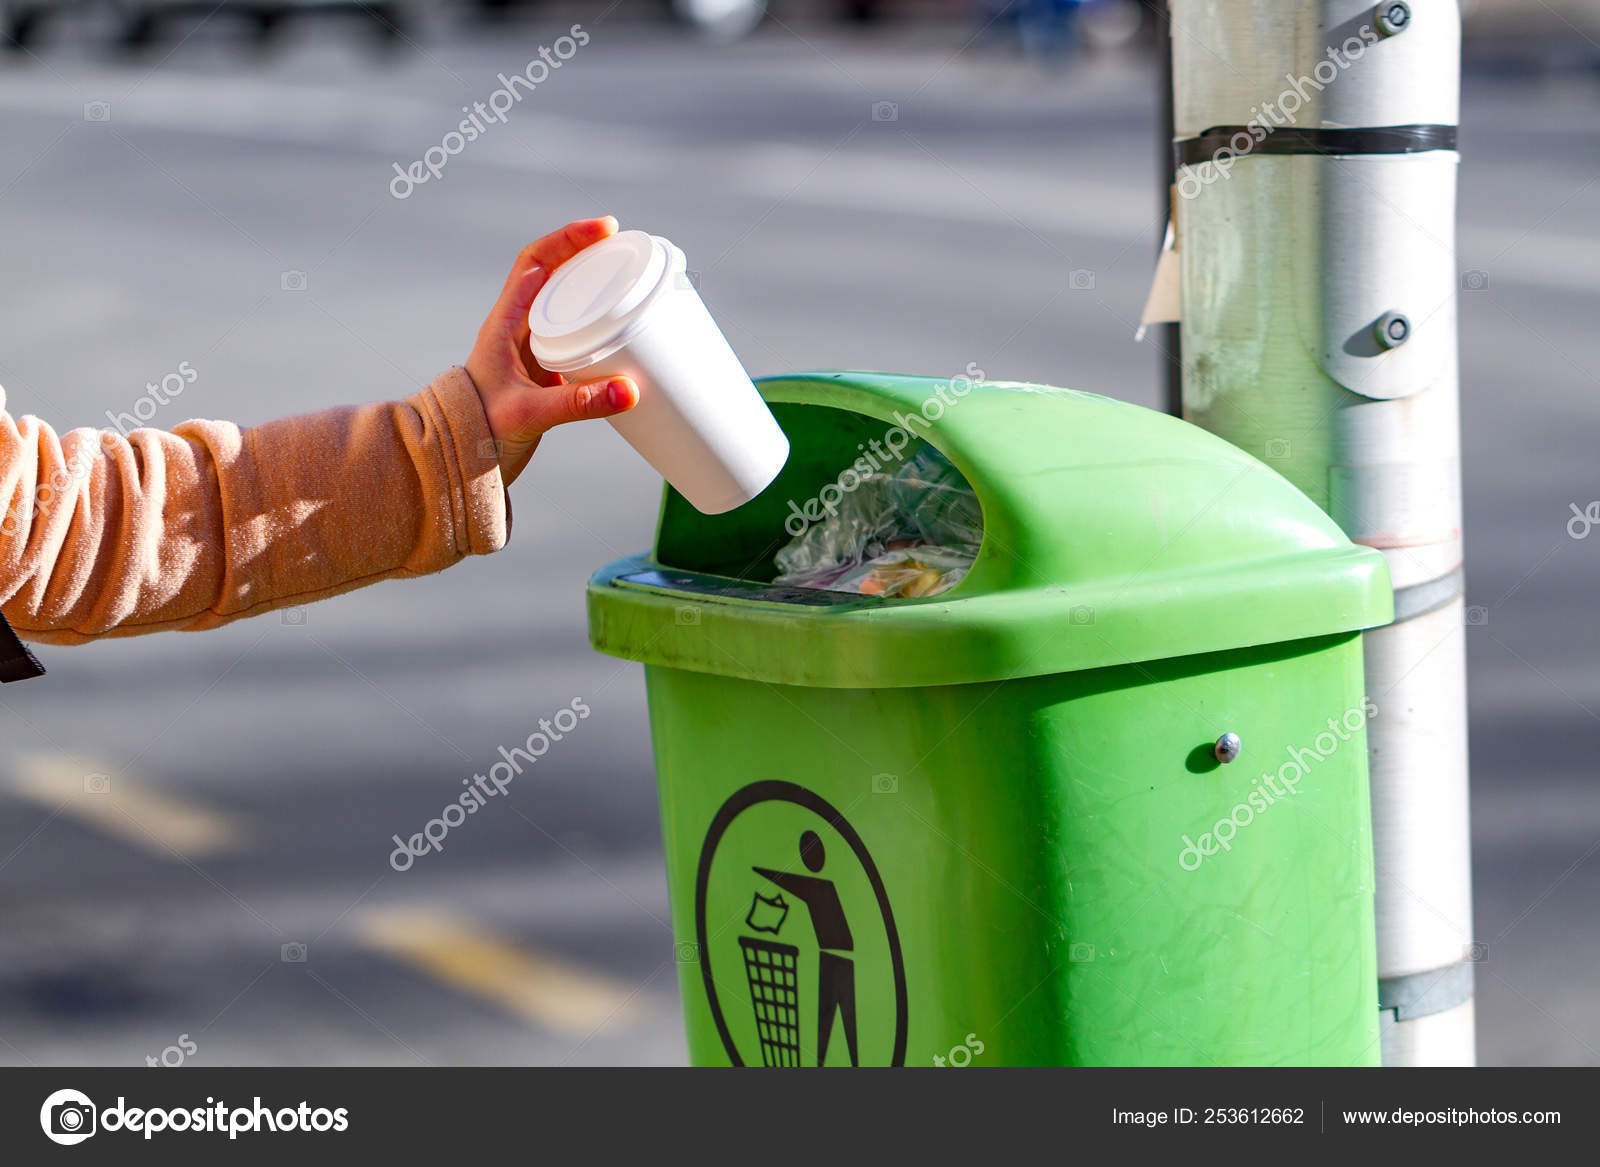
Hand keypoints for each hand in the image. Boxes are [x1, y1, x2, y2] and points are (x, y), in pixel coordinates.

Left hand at [465, 216, 639, 485]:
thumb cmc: (480, 433)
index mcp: (504, 324)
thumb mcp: (530, 415)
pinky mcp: (548, 369)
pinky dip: (601, 322)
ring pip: (567, 301)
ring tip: (634, 278)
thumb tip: (631, 390)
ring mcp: (534, 348)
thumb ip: (579, 404)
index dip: (569, 238)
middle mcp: (518, 328)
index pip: (535, 261)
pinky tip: (626, 327)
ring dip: (596, 285)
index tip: (606, 229)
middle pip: (555, 272)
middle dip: (592, 254)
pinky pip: (577, 332)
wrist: (460, 463)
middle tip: (630, 250)